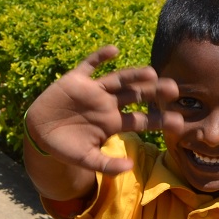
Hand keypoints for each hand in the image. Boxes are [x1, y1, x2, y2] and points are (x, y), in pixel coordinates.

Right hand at [24, 46, 175, 174]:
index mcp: (113, 122)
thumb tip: (131, 167)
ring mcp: (93, 91)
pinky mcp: (75, 80)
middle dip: (153, 93)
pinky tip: (113, 50)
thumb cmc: (66, 147)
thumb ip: (107, 165)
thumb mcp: (86, 160)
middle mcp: (108, 104)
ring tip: (151, 73)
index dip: (159, 119)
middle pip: (136, 95)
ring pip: (118, 80)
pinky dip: (100, 57)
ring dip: (133, 75)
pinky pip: (89, 66)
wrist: (39, 134)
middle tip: (174, 89)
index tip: (179, 121)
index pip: (141, 120)